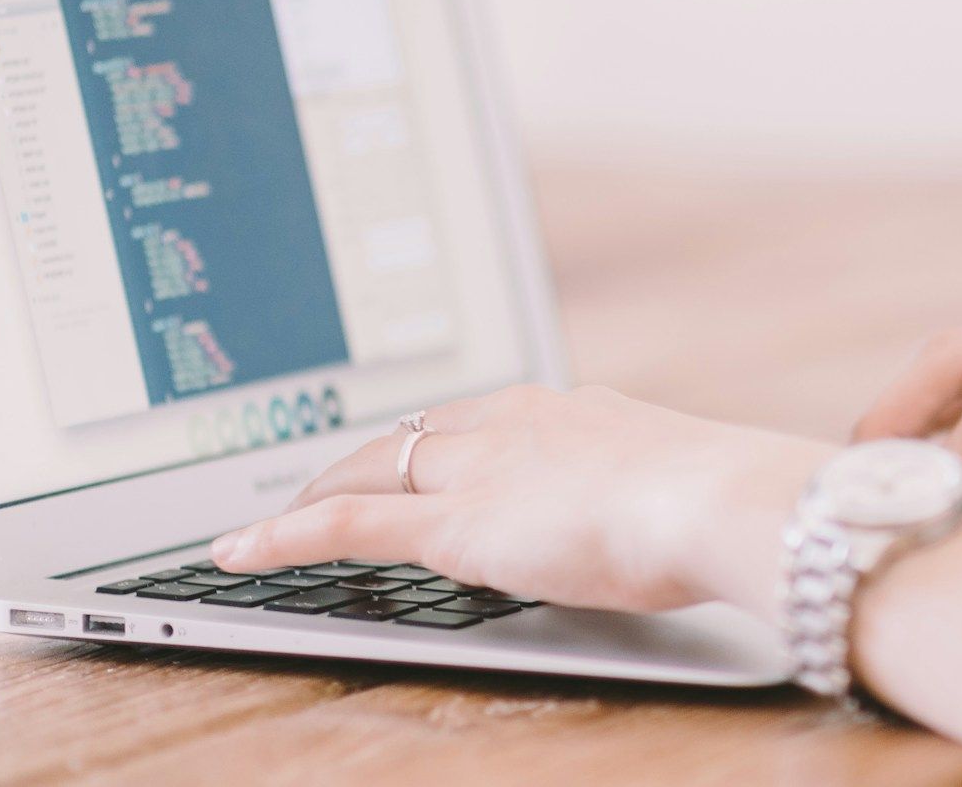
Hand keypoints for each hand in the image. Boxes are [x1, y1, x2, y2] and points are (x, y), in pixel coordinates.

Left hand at [212, 384, 833, 612]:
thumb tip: (643, 510)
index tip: (408, 454)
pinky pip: (345, 524)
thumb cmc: (720, 502)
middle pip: (405, 436)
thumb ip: (635, 489)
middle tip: (317, 482)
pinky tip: (242, 552)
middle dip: (355, 459)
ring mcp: (475, 468)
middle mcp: (506, 422)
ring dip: (314, 493)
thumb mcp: (670, 484)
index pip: (467, 418)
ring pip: (367, 470)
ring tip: (274, 519)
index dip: (424, 441)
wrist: (718, 500)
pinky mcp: (452, 523)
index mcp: (561, 408)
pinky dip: (286, 536)